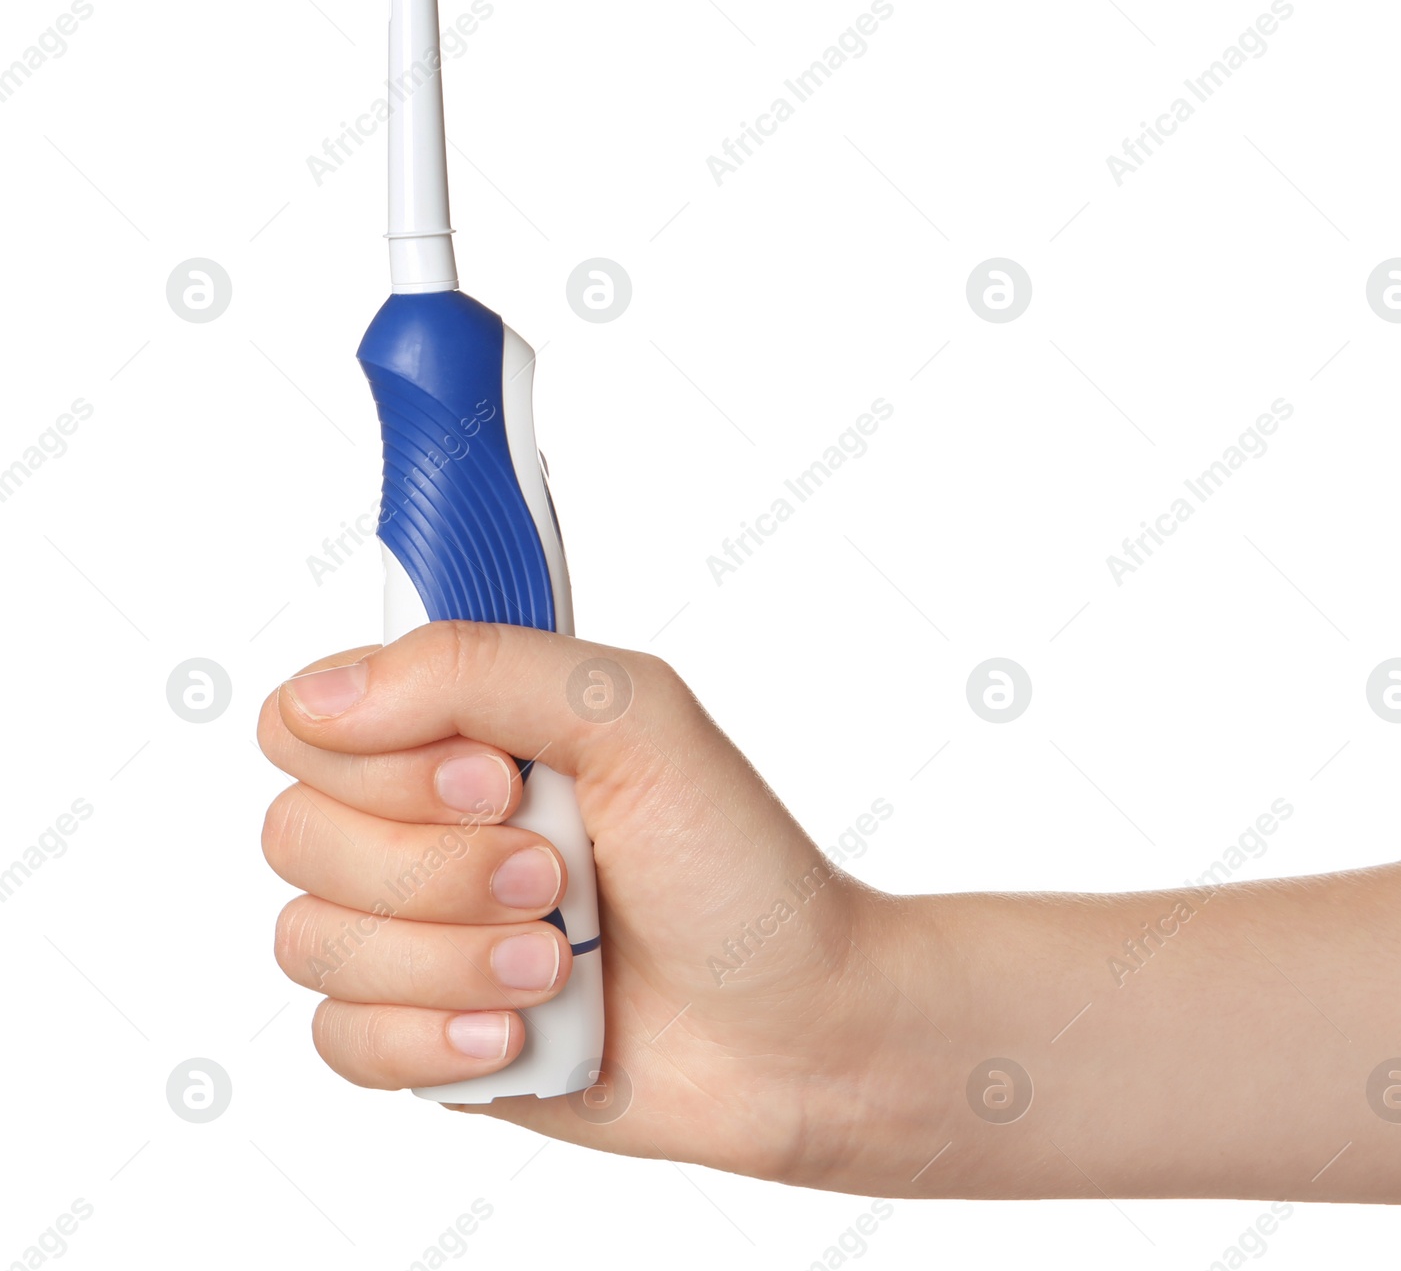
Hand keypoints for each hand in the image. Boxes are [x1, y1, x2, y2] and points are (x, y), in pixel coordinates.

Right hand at [258, 621, 893, 1187]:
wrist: (795, 1027)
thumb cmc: (735, 866)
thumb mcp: (634, 718)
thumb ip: (478, 669)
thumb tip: (324, 699)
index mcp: (465, 730)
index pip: (309, 716)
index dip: (379, 756)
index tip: (495, 780)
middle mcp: (424, 824)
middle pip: (296, 833)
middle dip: (438, 869)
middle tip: (553, 877)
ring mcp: (417, 933)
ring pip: (312, 942)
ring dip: (449, 959)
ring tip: (558, 964)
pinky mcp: (421, 1035)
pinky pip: (339, 1040)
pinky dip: (436, 1040)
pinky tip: (521, 1032)